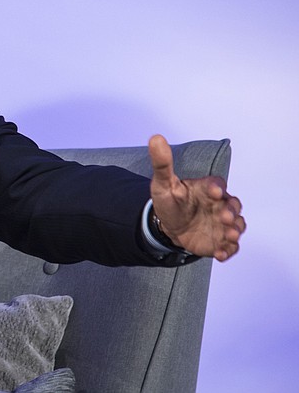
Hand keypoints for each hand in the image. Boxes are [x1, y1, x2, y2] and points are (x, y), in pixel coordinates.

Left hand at [148, 135, 245, 261]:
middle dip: (231, 211)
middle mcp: (219, 204)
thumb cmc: (170, 201)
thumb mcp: (162, 183)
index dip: (217, 187)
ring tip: (230, 234)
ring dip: (236, 230)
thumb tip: (155, 138)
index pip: (217, 184)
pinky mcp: (220, 241)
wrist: (168, 226)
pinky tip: (220, 254)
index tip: (213, 191)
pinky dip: (228, 250)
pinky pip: (230, 246)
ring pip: (237, 225)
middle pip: (233, 205)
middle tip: (224, 216)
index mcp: (206, 188)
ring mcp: (222, 223)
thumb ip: (162, 163)